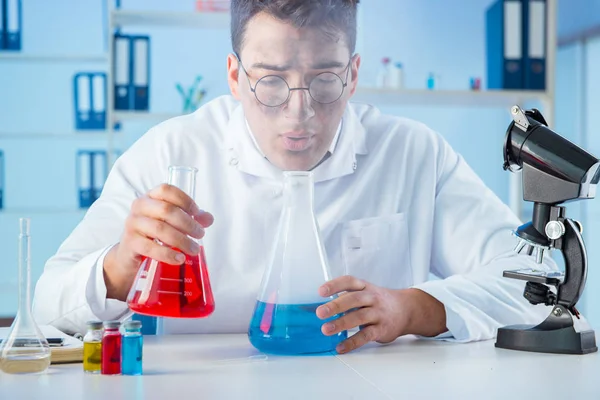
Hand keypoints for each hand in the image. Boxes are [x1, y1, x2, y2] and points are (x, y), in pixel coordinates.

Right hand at [104, 184, 213, 300]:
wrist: (129, 253)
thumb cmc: (153, 233)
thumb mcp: (171, 222)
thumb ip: (190, 217)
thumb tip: (208, 218)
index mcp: (150, 197)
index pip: (166, 190)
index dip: (184, 200)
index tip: (197, 212)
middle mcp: (139, 207)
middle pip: (167, 210)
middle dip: (188, 223)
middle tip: (200, 234)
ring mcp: (133, 224)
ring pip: (160, 229)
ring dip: (182, 240)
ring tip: (193, 249)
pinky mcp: (130, 243)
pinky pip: (151, 248)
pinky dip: (168, 254)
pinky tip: (179, 259)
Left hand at [316, 276, 446, 353]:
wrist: (407, 309)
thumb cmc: (379, 301)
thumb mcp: (366, 293)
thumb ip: (347, 298)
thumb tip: (324, 307)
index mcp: (365, 287)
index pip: (349, 282)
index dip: (335, 285)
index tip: (321, 291)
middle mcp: (371, 298)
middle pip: (353, 299)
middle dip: (336, 306)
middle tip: (320, 312)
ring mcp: (378, 313)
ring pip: (359, 317)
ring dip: (341, 323)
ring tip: (326, 329)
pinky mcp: (382, 329)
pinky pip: (366, 336)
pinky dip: (352, 342)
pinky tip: (341, 347)